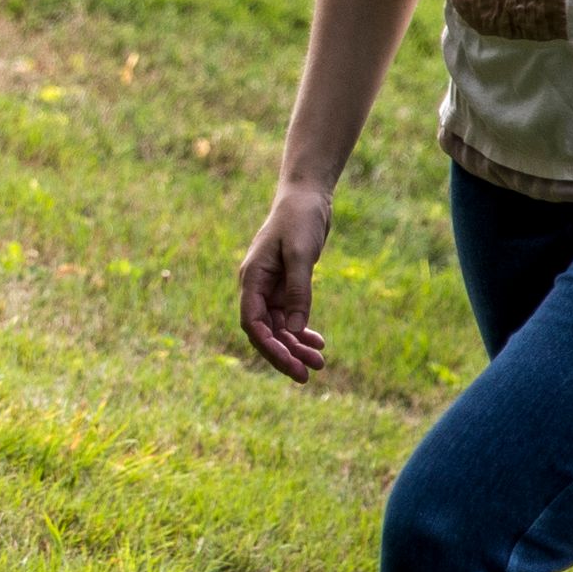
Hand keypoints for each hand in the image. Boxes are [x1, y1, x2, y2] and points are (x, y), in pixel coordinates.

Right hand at [236, 185, 336, 381]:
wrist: (306, 197)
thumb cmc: (299, 220)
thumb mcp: (300, 255)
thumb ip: (298, 292)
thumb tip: (296, 331)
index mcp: (252, 279)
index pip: (253, 324)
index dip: (270, 349)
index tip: (292, 367)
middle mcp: (257, 286)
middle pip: (266, 331)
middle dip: (285, 354)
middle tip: (309, 374)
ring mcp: (270, 287)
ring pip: (279, 327)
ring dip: (296, 345)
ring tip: (320, 362)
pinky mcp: (285, 285)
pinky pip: (290, 316)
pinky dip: (302, 330)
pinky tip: (318, 341)